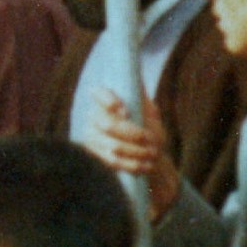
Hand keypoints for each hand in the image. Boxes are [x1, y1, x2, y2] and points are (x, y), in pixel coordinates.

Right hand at [77, 87, 179, 220]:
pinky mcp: (96, 156)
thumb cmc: (147, 127)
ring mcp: (92, 137)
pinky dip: (132, 164)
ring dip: (137, 151)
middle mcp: (94, 116)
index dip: (109, 101)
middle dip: (133, 134)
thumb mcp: (149, 111)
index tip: (125, 112)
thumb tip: (137, 80)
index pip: (98, 94)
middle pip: (108, 125)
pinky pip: (114, 162)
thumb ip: (142, 98)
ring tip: (154, 153)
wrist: (146, 153)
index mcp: (105, 100)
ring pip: (114, 146)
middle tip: (152, 140)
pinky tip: (146, 166)